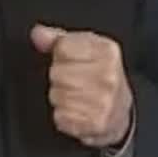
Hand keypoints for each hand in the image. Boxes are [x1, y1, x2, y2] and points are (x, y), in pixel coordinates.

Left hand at [30, 24, 132, 147]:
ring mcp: (104, 101)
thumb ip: (58, 39)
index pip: (63, 47)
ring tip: (75, 96)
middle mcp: (109, 75)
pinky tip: (77, 111)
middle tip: (73, 80)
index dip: (60, 54)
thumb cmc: (100, 76)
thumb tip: (38, 33)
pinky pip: (60, 116)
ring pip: (56, 95)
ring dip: (59, 97)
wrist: (119, 111)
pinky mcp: (96, 123)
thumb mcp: (85, 50)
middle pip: (57, 72)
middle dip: (58, 77)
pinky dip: (63, 116)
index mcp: (107, 51)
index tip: (70, 60)